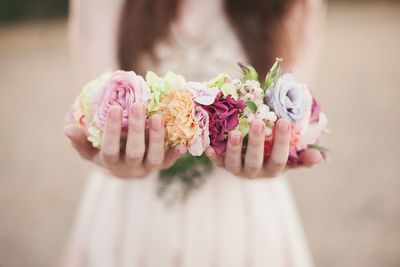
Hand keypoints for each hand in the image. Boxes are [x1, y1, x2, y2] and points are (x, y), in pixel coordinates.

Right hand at [64, 103, 184, 178]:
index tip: (114, 108)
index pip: (110, 149)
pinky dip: (176, 153)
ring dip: (157, 138)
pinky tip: (182, 141)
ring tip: (158, 116)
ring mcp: (147, 169)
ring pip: (154, 158)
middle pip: (135, 152)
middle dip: (136, 130)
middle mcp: (130, 169)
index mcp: (111, 164)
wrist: (127, 171)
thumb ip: (80, 141)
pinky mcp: (162, 167)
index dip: (112, 131)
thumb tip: (67, 128)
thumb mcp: (91, 150)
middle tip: (138, 105)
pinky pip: (170, 162)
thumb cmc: (106, 154)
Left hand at [205, 119, 321, 178]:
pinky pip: (215, 161)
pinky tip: (208, 145)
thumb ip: (302, 156)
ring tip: (235, 132)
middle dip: (256, 143)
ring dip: (233, 148)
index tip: (284, 121)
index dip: (281, 142)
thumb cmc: (273, 151)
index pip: (279, 159)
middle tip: (258, 122)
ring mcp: (236, 169)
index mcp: (272, 170)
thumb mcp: (290, 155)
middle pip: (254, 161)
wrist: (251, 157)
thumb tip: (318, 157)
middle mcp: (254, 172)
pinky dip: (211, 154)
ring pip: (233, 163)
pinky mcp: (221, 164)